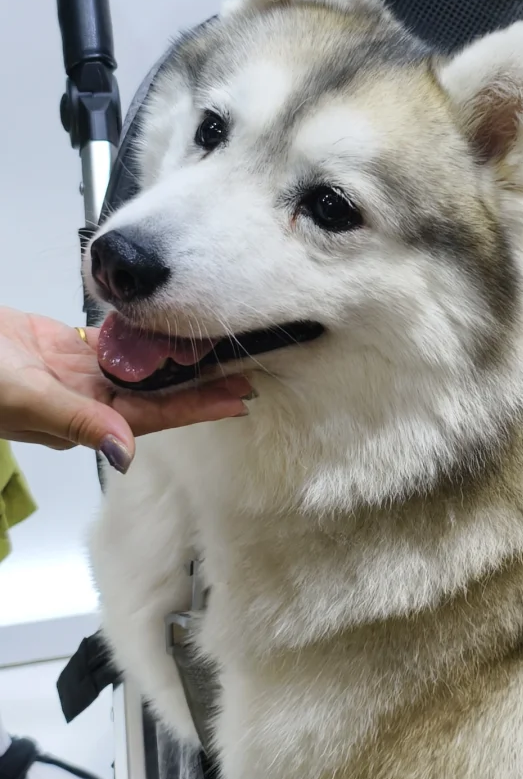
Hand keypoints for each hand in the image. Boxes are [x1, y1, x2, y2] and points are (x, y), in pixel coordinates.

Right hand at [0, 306, 250, 472]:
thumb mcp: (21, 395)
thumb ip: (73, 420)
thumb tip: (124, 449)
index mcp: (77, 420)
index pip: (152, 416)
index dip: (197, 408)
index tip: (239, 399)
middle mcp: (81, 401)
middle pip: (154, 393)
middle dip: (197, 385)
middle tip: (244, 370)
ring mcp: (70, 375)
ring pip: (134, 369)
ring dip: (172, 360)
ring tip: (214, 347)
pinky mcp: (56, 349)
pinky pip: (105, 346)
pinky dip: (134, 337)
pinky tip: (161, 328)